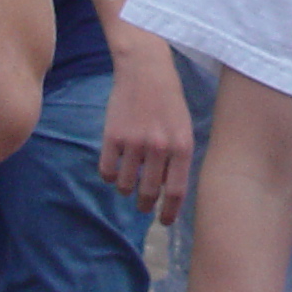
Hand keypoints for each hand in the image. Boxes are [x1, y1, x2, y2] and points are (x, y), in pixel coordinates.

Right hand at [102, 21, 194, 223]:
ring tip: (129, 184)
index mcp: (181, 146)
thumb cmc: (169, 99)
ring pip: (125, 186)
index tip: (163, 222)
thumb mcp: (184, 127)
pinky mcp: (112, 136)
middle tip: (144, 205)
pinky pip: (107, 172)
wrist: (145, 68)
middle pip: (149, 193)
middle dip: (145, 204)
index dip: (169, 212)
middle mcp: (159, 147)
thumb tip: (172, 192)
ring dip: (126, 190)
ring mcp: (134, 142)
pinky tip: (115, 171)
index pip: (176, 192)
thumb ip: (179, 157)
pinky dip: (110, 177)